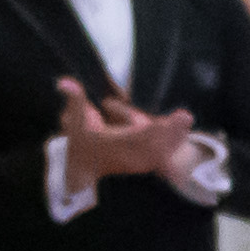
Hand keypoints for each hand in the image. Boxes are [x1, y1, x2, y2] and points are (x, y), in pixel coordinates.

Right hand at [55, 77, 199, 180]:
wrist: (82, 168)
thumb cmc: (80, 140)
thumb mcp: (75, 119)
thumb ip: (75, 99)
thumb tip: (64, 82)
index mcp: (110, 145)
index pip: (135, 138)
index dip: (153, 129)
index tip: (165, 119)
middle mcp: (125, 156)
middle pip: (153, 145)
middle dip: (170, 133)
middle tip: (185, 117)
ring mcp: (135, 163)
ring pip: (160, 152)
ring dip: (174, 138)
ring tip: (186, 121)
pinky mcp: (143, 165)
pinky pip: (161, 157)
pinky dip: (172, 145)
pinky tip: (183, 132)